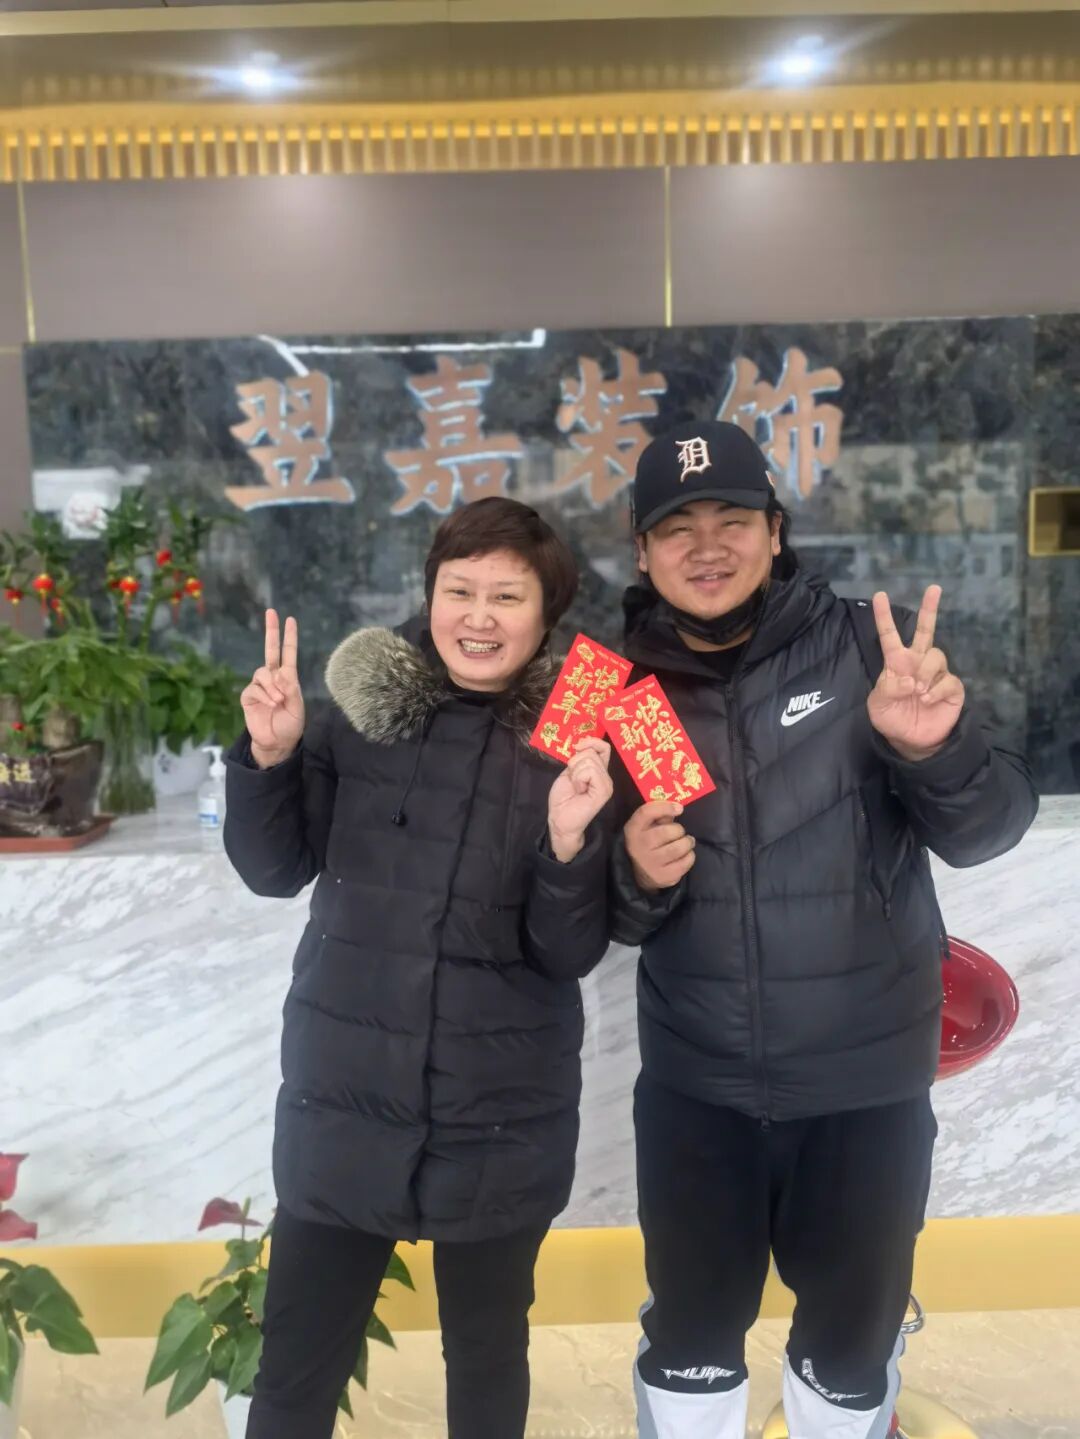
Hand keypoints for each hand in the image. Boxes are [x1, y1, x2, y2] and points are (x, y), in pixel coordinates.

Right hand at [241, 610, 305, 767]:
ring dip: (272, 686)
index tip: (290, 619)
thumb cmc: (290, 725)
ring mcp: (260, 686)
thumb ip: (291, 690)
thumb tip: (280, 675)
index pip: (288, 653)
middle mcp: (273, 678)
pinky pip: (255, 688)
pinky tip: (271, 705)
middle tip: (272, 612)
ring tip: (279, 701)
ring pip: (262, 672)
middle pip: (270, 650)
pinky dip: (265, 696)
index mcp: (288, 678)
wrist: (277, 742)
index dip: (289, 637)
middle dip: (271, 631)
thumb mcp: (297, 707)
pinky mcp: (248, 696)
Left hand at [547, 737, 613, 862]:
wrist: (560, 819)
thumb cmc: (563, 798)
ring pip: (589, 760)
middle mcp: (606, 776)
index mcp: (599, 771)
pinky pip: (590, 771)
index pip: (604, 747)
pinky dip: (578, 778)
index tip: (577, 746)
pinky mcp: (604, 790)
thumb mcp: (570, 772)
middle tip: (573, 781)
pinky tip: (579, 790)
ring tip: (576, 787)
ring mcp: (607, 783)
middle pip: (591, 752)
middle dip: (575, 763)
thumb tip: (582, 743)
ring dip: (575, 773)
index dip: (591, 741)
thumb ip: (579, 759)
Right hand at [624, 800, 695, 892]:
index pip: (646, 812)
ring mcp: (650, 864)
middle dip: (679, 830)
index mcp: (633, 830)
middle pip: (667, 831)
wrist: (638, 873)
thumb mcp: (646, 826)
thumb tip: (677, 808)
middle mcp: (639, 846)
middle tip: (680, 833)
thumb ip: (659, 815)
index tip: (680, 808)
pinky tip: (685, 854)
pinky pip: (685, 862)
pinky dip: (690, 856)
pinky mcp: (663, 877)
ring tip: (687, 842)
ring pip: (678, 848)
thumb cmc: (647, 842)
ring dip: (687, 842)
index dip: (665, 807)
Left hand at [868, 585, 964, 761]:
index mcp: (896, 662)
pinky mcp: (952, 687)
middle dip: (930, 609)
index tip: (879, 595)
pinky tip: (927, 700)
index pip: (889, 635)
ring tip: (917, 692)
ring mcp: (936, 674)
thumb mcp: (878, 705)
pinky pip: (947, 680)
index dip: (884, 616)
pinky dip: (935, 691)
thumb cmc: (892, 718)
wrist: (912, 741)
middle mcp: (918, 662)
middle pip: (926, 630)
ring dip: (926, 673)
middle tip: (934, 588)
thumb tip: (909, 679)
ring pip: (936, 656)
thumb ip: (887, 689)